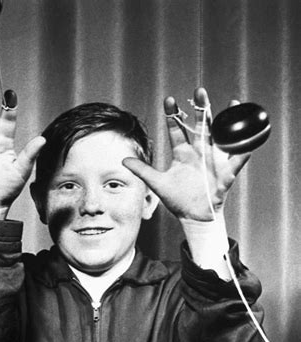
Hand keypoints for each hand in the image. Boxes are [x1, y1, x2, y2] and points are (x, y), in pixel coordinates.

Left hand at [123, 87, 250, 220]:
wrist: (193, 216)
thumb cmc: (177, 199)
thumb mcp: (158, 183)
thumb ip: (142, 170)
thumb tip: (123, 159)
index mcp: (182, 154)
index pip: (176, 130)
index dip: (173, 116)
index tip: (168, 100)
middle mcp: (199, 152)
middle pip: (201, 126)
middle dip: (201, 109)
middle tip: (199, 91)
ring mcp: (213, 160)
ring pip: (221, 136)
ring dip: (227, 120)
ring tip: (232, 103)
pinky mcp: (226, 172)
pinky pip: (238, 159)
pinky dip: (244, 150)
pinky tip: (250, 137)